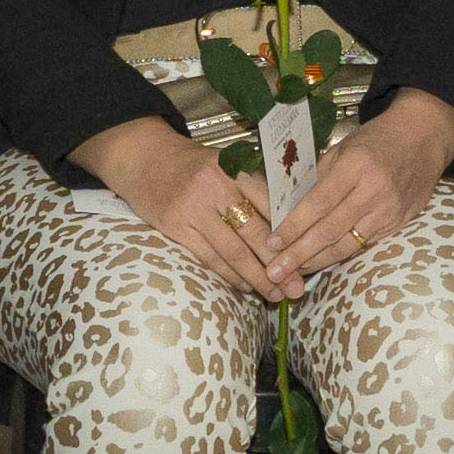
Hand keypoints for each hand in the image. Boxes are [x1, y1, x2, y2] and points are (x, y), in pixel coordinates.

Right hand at [84, 119, 286, 299]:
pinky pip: (209, 257)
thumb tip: (292, 226)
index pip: (271, 205)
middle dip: (279, 264)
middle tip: (297, 288)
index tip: (308, 256)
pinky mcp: (174, 225)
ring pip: (233, 250)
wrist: (145, 159)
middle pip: (255, 232)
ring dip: (257, 277)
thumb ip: (255, 189)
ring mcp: (193, 207)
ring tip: (275, 295)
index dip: (291, 235)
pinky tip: (245, 286)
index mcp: (235, 169)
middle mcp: (215, 186)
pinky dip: (229, 275)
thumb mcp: (226, 166)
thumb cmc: (195, 166)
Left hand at [265, 90, 453, 288]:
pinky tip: (321, 262)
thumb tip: (289, 210)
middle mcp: (374, 191)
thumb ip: (318, 179)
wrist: (423, 138)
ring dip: (317, 261)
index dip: (294, 227)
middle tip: (275, 272)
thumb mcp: (342, 149)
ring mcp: (389, 210)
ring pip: (347, 244)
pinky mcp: (398, 223)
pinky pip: (363, 245)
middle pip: (330, 230)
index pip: (318, 203)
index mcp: (355, 166)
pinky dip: (340, 255)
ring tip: (293, 273)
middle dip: (299, 254)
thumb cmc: (376, 140)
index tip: (272, 243)